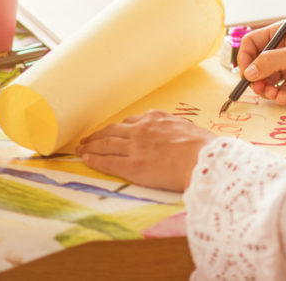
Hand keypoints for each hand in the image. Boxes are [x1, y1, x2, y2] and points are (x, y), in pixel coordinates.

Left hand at [77, 111, 215, 191]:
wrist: (205, 160)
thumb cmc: (203, 146)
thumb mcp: (186, 128)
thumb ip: (172, 127)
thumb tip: (172, 130)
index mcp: (155, 119)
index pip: (129, 122)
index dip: (117, 129)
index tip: (110, 132)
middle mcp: (141, 130)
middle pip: (111, 131)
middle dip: (97, 135)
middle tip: (86, 140)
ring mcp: (135, 148)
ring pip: (105, 144)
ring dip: (90, 146)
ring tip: (81, 149)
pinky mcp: (133, 166)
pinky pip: (108, 162)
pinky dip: (94, 160)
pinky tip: (86, 160)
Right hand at [236, 21, 285, 104]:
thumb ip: (271, 62)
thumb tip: (248, 72)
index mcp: (283, 34)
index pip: (253, 42)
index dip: (245, 56)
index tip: (245, 71)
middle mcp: (284, 50)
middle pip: (256, 63)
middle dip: (254, 76)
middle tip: (258, 87)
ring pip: (266, 80)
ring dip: (265, 89)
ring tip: (272, 94)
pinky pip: (279, 91)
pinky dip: (278, 96)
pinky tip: (284, 97)